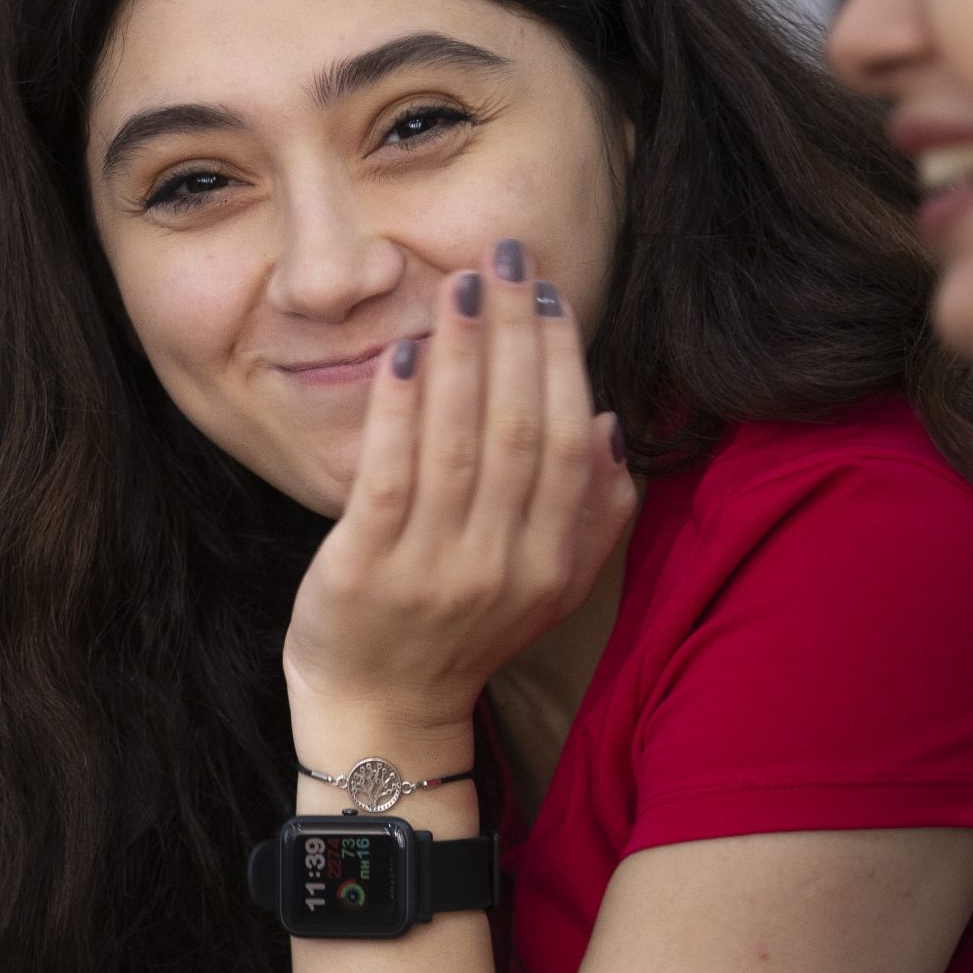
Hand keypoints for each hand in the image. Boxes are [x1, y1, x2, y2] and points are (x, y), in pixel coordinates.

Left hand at [283, 244, 635, 749]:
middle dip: (516, 335)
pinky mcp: (366, 570)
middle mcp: (503, 567)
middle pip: (521, 431)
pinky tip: (404, 352)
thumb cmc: (463, 633)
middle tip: (505, 259)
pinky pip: (389, 475)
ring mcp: (433, 571)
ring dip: (463, 354)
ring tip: (460, 284)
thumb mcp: (549, 588)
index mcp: (553, 565)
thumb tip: (606, 427)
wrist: (383, 713)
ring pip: (460, 444)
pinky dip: (399, 409)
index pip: (569, 444)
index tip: (548, 295)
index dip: (563, 362)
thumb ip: (594, 516)